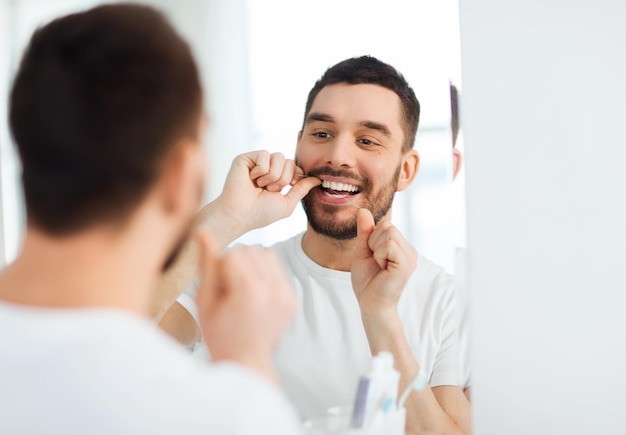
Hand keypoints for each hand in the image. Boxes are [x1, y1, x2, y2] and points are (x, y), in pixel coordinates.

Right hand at [195, 232, 296, 382]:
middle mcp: (272, 290)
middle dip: (236, 264)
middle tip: (229, 290)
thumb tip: (204, 233)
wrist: (246, 361)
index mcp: (249, 291)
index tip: (218, 289)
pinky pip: (278, 269)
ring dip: (252, 266)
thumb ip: (206, 266)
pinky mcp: (292, 299)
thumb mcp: (204, 301)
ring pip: (266, 255)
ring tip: (242, 290)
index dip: (219, 268)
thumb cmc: (218, 334)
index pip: (232, 253)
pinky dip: (265, 276)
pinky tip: (255, 296)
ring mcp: (286, 295)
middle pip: (250, 251)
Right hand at [208, 150, 320, 233]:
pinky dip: (260, 170)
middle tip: (269, 190)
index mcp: (278, 179)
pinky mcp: (246, 158)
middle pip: (289, 161)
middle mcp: (268, 170)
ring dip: (272, 176)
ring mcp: (257, 163)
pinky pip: (264, 154)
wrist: (240, 214)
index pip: (295, 167)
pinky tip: (251, 178)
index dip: (295, 176)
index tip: (289, 187)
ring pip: (278, 157)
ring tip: (260, 186)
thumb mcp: (288, 203)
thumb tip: (318, 179)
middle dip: (283, 179)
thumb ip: (302, 189)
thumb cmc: (261, 213)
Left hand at [351, 208, 417, 319]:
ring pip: (388, 232)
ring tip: (380, 266)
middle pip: (387, 226)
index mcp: (400, 247)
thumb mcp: (363, 252)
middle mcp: (409, 250)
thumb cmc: (368, 282)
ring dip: (376, 249)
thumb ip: (365, 232)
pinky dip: (379, 255)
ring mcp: (410, 257)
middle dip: (373, 242)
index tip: (373, 256)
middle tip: (376, 262)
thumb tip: (363, 210)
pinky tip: (383, 269)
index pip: (385, 224)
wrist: (371, 305)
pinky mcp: (406, 263)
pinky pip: (389, 244)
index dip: (372, 237)